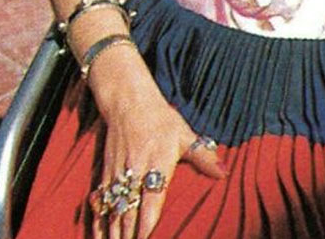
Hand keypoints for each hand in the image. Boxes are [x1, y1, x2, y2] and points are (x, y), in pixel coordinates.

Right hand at [91, 62, 226, 238]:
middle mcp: (136, 171)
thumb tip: (224, 172)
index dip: (148, 224)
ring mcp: (118, 172)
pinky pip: (102, 200)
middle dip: (130, 234)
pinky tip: (100, 234)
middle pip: (130, 211)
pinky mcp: (106, 171)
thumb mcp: (184, 134)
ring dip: (115, 231)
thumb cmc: (160, 118)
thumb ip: (202, 157)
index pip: (152, 201)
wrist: (128, 100)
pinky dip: (100, 219)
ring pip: (114, 209)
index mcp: (157, 164)